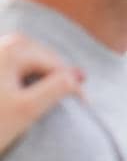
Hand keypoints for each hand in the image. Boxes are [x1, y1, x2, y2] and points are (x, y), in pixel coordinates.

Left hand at [1, 33, 82, 152]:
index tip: (85, 105)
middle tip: (74, 95)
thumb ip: (57, 89)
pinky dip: (22, 76)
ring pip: (21, 58)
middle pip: (37, 54)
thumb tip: (78, 76)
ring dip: (39, 73)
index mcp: (10, 51)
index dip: (71, 82)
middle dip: (56, 72)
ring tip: (54, 92)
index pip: (52, 62)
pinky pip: (8, 65)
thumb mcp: (27, 110)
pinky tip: (24, 93)